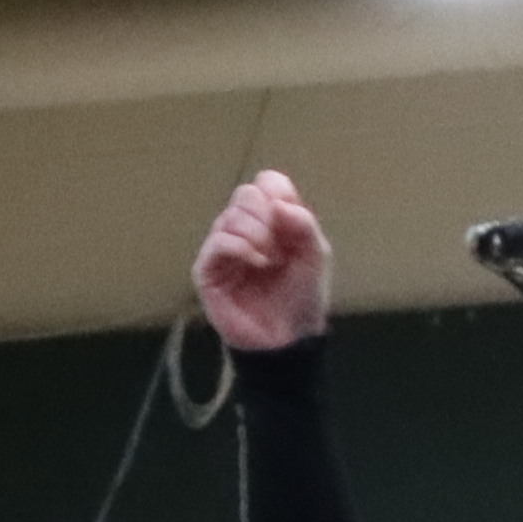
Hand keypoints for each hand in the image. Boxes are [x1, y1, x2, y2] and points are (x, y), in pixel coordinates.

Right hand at [193, 171, 330, 354]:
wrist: (287, 339)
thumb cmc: (301, 298)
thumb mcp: (315, 256)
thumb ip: (303, 224)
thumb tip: (277, 203)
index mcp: (270, 220)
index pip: (266, 183)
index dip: (279, 195)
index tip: (291, 223)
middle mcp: (243, 229)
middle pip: (246, 195)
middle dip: (267, 217)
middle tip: (280, 248)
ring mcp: (222, 248)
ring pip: (231, 216)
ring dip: (257, 235)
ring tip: (270, 262)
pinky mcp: (207, 270)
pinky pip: (218, 242)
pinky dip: (241, 247)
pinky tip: (257, 263)